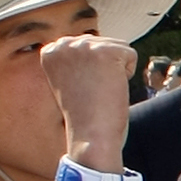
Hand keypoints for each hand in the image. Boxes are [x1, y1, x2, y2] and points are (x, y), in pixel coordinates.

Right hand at [39, 34, 138, 173]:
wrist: (91, 136)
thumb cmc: (84, 113)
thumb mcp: (70, 79)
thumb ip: (77, 59)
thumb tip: (95, 47)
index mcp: (50, 51)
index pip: (87, 45)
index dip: (92, 70)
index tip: (82, 88)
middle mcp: (63, 44)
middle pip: (103, 44)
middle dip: (104, 69)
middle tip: (92, 92)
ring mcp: (83, 46)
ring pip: (118, 47)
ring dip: (115, 71)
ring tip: (99, 90)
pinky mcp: (105, 52)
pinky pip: (130, 54)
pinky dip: (127, 74)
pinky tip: (110, 88)